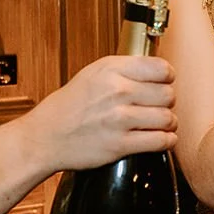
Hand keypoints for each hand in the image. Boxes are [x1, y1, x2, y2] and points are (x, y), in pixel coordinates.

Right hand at [27, 55, 176, 170]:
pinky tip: (161, 138)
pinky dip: (166, 141)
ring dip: (168, 123)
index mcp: (111, 70)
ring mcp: (119, 118)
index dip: (167, 78)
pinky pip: (160, 141)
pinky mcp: (120, 144)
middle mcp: (117, 91)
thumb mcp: (93, 74)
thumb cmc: (69, 107)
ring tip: (160, 124)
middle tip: (158, 106)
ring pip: (167, 118)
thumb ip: (125, 70)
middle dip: (166, 102)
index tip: (164, 84)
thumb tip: (158, 72)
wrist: (44, 137)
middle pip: (168, 94)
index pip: (161, 68)